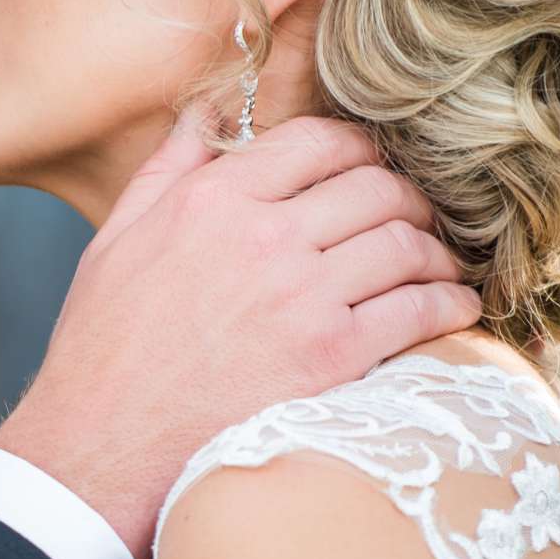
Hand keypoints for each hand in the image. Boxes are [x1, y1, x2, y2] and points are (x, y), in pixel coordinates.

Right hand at [0, 114, 478, 558]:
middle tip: (416, 215)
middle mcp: (264, 236)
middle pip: (374, 186)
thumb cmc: (103, 348)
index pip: (317, 141)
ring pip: (404, 242)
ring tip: (439, 261)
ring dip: (434, 248)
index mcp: (213, 200)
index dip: (357, 147)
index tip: (370, 166)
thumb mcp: (116, 240)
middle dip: (406, 195)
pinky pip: (416, 310)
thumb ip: (168, 168)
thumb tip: (208, 111)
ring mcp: (302, 297)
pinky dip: (449, 303)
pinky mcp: (330, 357)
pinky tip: (456, 306)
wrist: (103, 446)